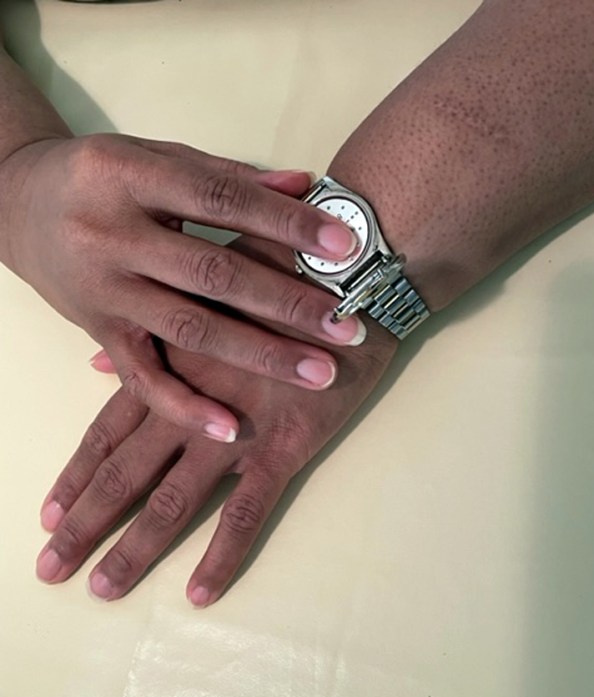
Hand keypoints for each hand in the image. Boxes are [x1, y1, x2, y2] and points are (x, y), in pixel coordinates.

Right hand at [0, 133, 364, 438]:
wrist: (18, 204)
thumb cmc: (101, 177)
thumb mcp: (156, 159)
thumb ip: (227, 177)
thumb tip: (307, 185)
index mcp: (129, 176)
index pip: (221, 200)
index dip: (285, 223)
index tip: (345, 244)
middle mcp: (112, 235)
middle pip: (214, 274)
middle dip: (287, 302)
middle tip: (347, 325)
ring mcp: (104, 290)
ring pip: (188, 329)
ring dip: (258, 354)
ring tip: (319, 373)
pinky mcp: (98, 332)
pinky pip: (141, 378)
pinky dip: (184, 406)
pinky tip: (230, 428)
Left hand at [36, 240, 396, 605]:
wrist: (346, 277)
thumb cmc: (273, 276)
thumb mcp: (201, 295)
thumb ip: (150, 337)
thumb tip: (96, 369)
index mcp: (168, 369)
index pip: (106, 432)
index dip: (75, 476)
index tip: (48, 514)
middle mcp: (187, 405)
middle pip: (123, 474)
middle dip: (84, 524)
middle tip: (49, 567)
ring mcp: (233, 430)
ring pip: (171, 500)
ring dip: (134, 548)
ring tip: (102, 589)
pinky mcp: (281, 447)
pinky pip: (247, 512)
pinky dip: (222, 554)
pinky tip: (200, 593)